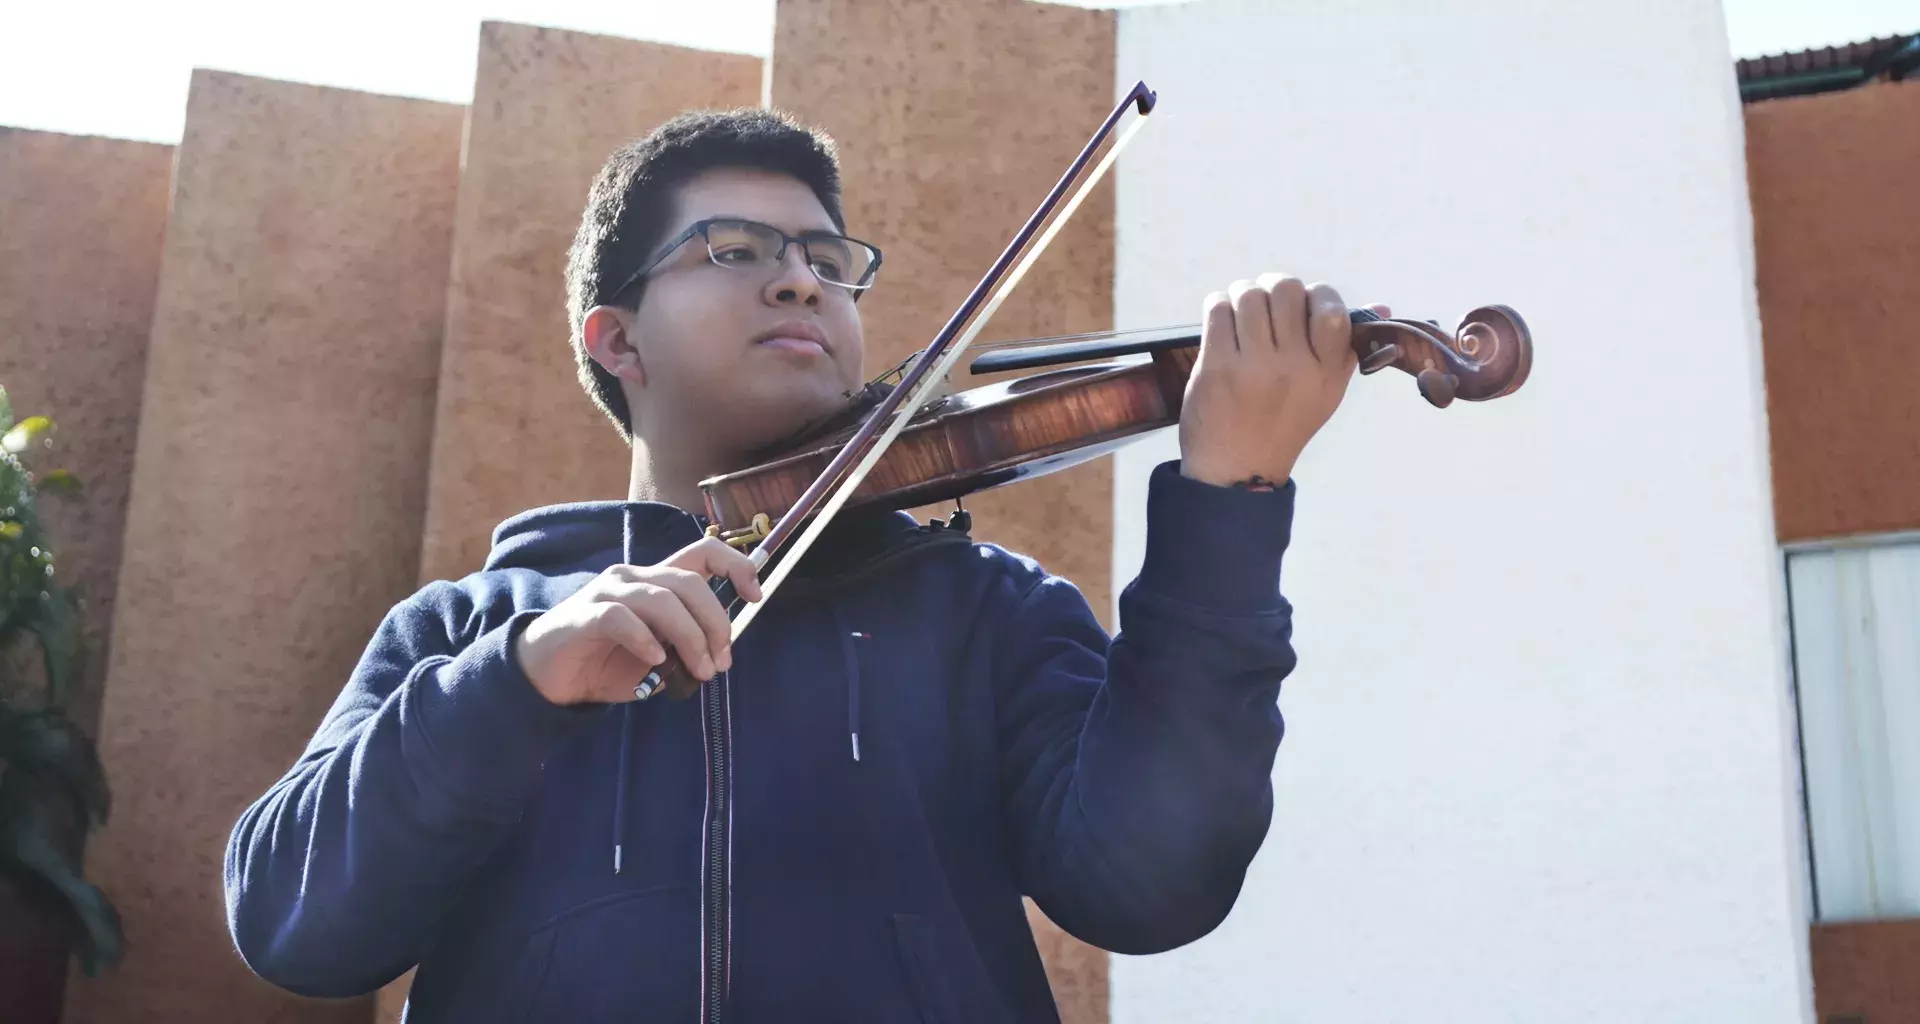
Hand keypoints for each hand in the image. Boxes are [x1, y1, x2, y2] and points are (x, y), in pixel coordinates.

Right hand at [513, 537, 763, 705]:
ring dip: (689, 637)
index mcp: (657, 580)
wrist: (549, 677)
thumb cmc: (608, 662)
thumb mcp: (659, 656)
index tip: (756, 595)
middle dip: (715, 623)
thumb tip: (717, 656)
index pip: (704, 551)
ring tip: (698, 671)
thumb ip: (686, 648)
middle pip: (690, 581)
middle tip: (720, 663)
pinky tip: (654, 661)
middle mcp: (635, 576)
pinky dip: (645, 639)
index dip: (737, 566)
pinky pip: (622, 618)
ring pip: (662, 599)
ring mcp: (608, 592)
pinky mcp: (585, 614)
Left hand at [1178, 273, 1387, 487]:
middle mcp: (1294, 368)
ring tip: (1241, 309)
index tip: (1303, 304)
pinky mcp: (1217, 367)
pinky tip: (1222, 320)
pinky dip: (1218, 304)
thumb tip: (1379, 307)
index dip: (1316, 294)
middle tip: (1265, 301)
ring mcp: (1254, 367)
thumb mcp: (1326, 391)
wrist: (1239, 469)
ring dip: (1242, 293)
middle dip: (1272, 286)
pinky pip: (1217, 308)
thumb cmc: (1284, 422)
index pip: (1332, 309)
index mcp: (1326, 371)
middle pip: (1285, 289)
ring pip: (1249, 294)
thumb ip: (1348, 347)